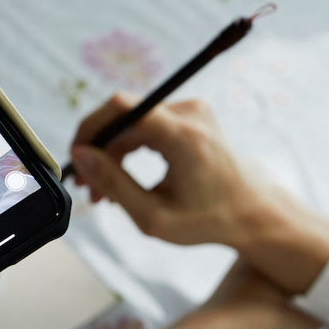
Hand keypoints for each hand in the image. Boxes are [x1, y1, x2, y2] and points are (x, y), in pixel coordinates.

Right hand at [69, 93, 260, 244]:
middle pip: (122, 117)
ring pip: (129, 123)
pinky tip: (121, 177)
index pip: (122, 108)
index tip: (77, 157)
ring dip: (110, 153)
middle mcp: (189, 114)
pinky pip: (143, 125)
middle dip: (97, 149)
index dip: (90, 128)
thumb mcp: (153, 215)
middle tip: (87, 187)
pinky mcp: (189, 116)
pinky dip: (127, 149)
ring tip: (102, 190)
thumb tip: (81, 156)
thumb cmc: (208, 219)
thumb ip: (113, 183)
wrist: (252, 212)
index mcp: (184, 137)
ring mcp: (191, 111)